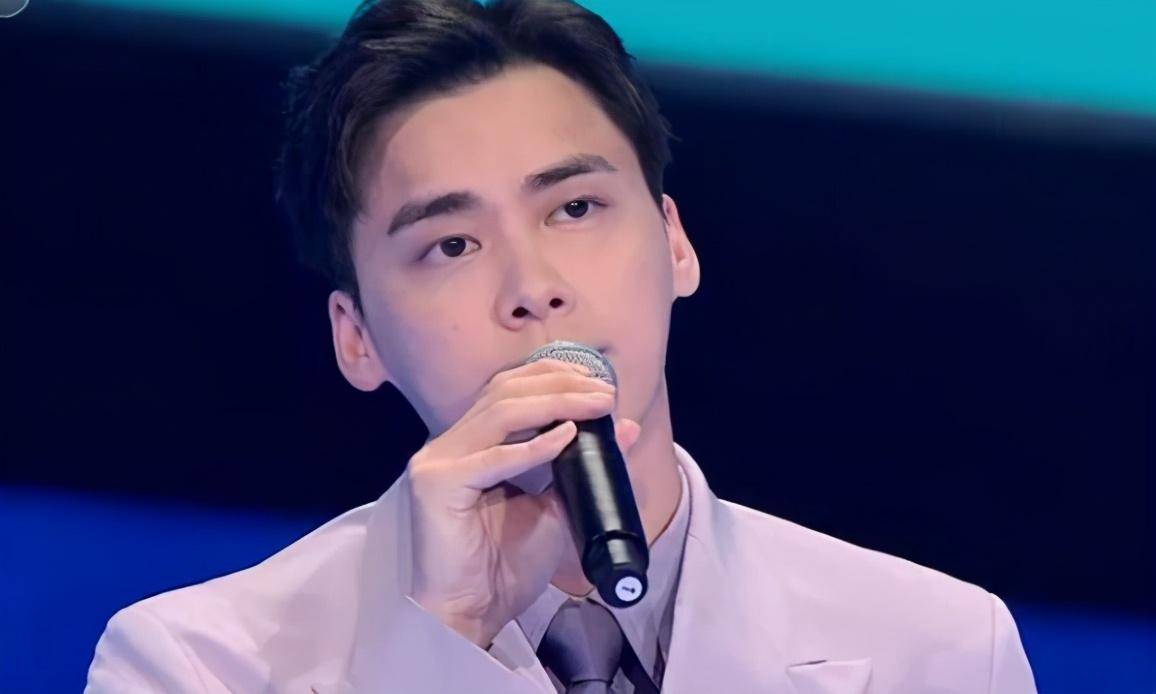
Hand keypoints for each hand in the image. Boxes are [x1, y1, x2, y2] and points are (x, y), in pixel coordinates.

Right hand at [406, 358, 642, 647]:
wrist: (474, 613)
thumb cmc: (506, 566)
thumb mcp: (557, 507)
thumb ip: (584, 468)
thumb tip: (626, 427)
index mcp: (470, 444)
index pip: (508, 389)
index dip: (552, 376)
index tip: (598, 382)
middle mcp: (449, 446)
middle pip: (505, 392)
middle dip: (560, 384)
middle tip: (604, 391)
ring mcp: (437, 463)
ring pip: (500, 412)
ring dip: (555, 403)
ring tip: (595, 406)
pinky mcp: (435, 486)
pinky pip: (492, 458)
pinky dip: (533, 447)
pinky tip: (566, 437)